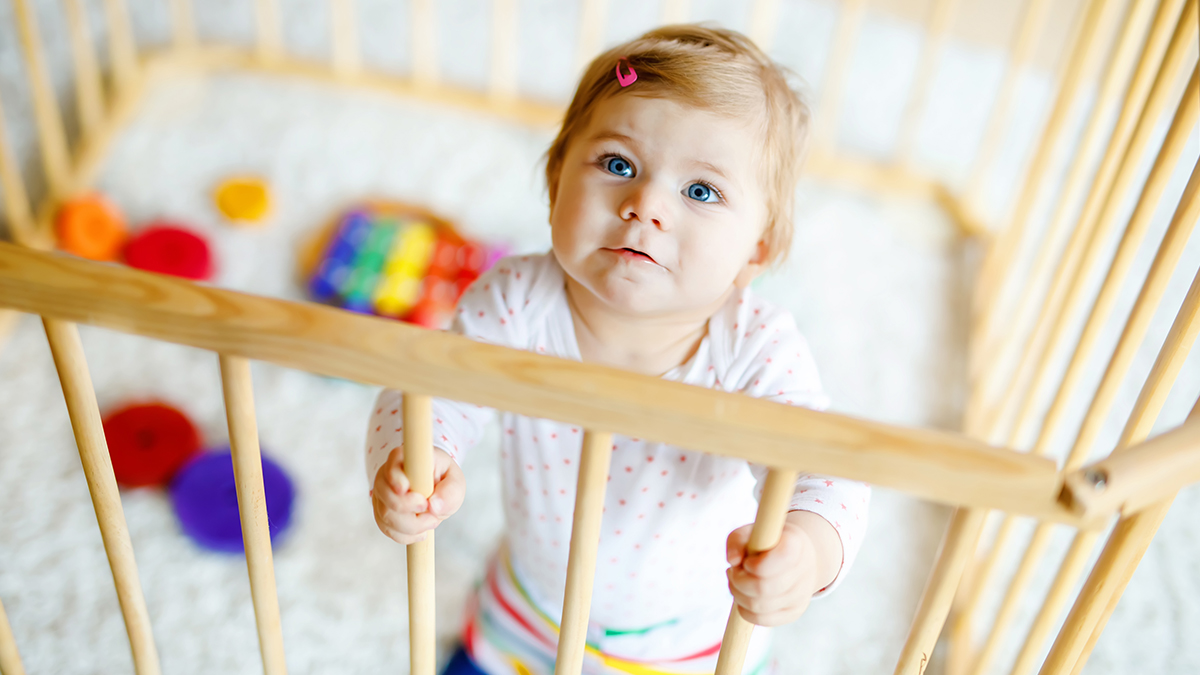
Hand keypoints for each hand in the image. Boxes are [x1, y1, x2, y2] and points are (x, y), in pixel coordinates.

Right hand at [372, 446, 464, 544]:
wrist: (434, 486)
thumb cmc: (443, 478)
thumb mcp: (455, 481)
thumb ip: (450, 491)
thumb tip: (434, 506)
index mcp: (406, 458)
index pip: (393, 461)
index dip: (395, 476)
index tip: (405, 488)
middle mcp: (387, 474)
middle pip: (386, 495)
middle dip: (408, 508)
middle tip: (429, 509)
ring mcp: (381, 494)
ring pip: (385, 515)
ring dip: (410, 526)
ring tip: (431, 521)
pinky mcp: (381, 512)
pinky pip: (386, 528)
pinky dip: (404, 536)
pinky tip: (420, 533)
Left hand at [725, 510, 840, 625]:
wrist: (796, 556)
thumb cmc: (768, 542)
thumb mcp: (751, 532)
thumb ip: (737, 540)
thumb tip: (732, 561)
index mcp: (795, 545)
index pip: (776, 562)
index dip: (753, 564)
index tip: (746, 561)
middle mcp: (804, 572)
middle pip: (762, 588)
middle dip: (738, 581)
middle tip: (732, 572)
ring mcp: (801, 596)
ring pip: (759, 606)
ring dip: (738, 595)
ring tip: (736, 582)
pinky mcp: (794, 612)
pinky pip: (762, 620)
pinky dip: (744, 610)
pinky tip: (743, 595)